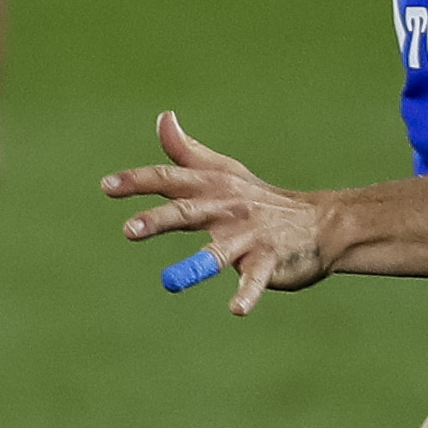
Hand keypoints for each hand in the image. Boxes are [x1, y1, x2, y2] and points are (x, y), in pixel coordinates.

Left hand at [103, 112, 333, 312]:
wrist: (320, 223)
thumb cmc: (259, 199)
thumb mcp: (223, 171)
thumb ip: (186, 152)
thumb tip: (164, 118)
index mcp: (212, 186)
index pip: (169, 179)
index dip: (138, 182)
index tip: (107, 187)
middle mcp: (227, 207)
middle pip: (188, 212)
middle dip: (158, 220)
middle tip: (129, 230)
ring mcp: (248, 235)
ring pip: (218, 252)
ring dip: (196, 265)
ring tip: (171, 283)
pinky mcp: (269, 260)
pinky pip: (255, 278)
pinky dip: (247, 293)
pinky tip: (236, 309)